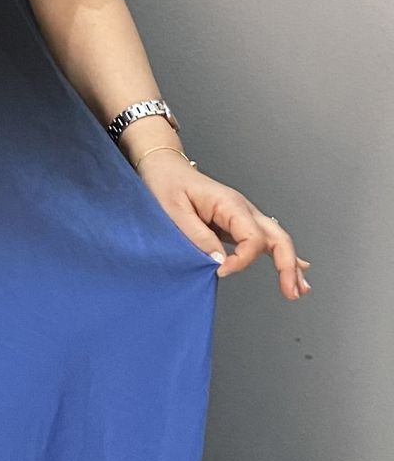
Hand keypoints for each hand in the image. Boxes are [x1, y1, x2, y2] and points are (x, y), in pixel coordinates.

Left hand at [137, 151, 310, 298]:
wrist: (164, 168)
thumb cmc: (166, 184)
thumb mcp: (174, 210)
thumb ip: (197, 236)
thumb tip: (220, 261)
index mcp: (230, 204)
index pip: (252, 237)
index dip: (242, 260)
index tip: (221, 272)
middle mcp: (243, 209)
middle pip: (277, 238)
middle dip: (287, 265)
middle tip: (290, 291)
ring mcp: (242, 217)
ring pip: (276, 240)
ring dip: (290, 265)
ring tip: (297, 290)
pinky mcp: (236, 224)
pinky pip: (264, 241)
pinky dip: (281, 256)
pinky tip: (295, 270)